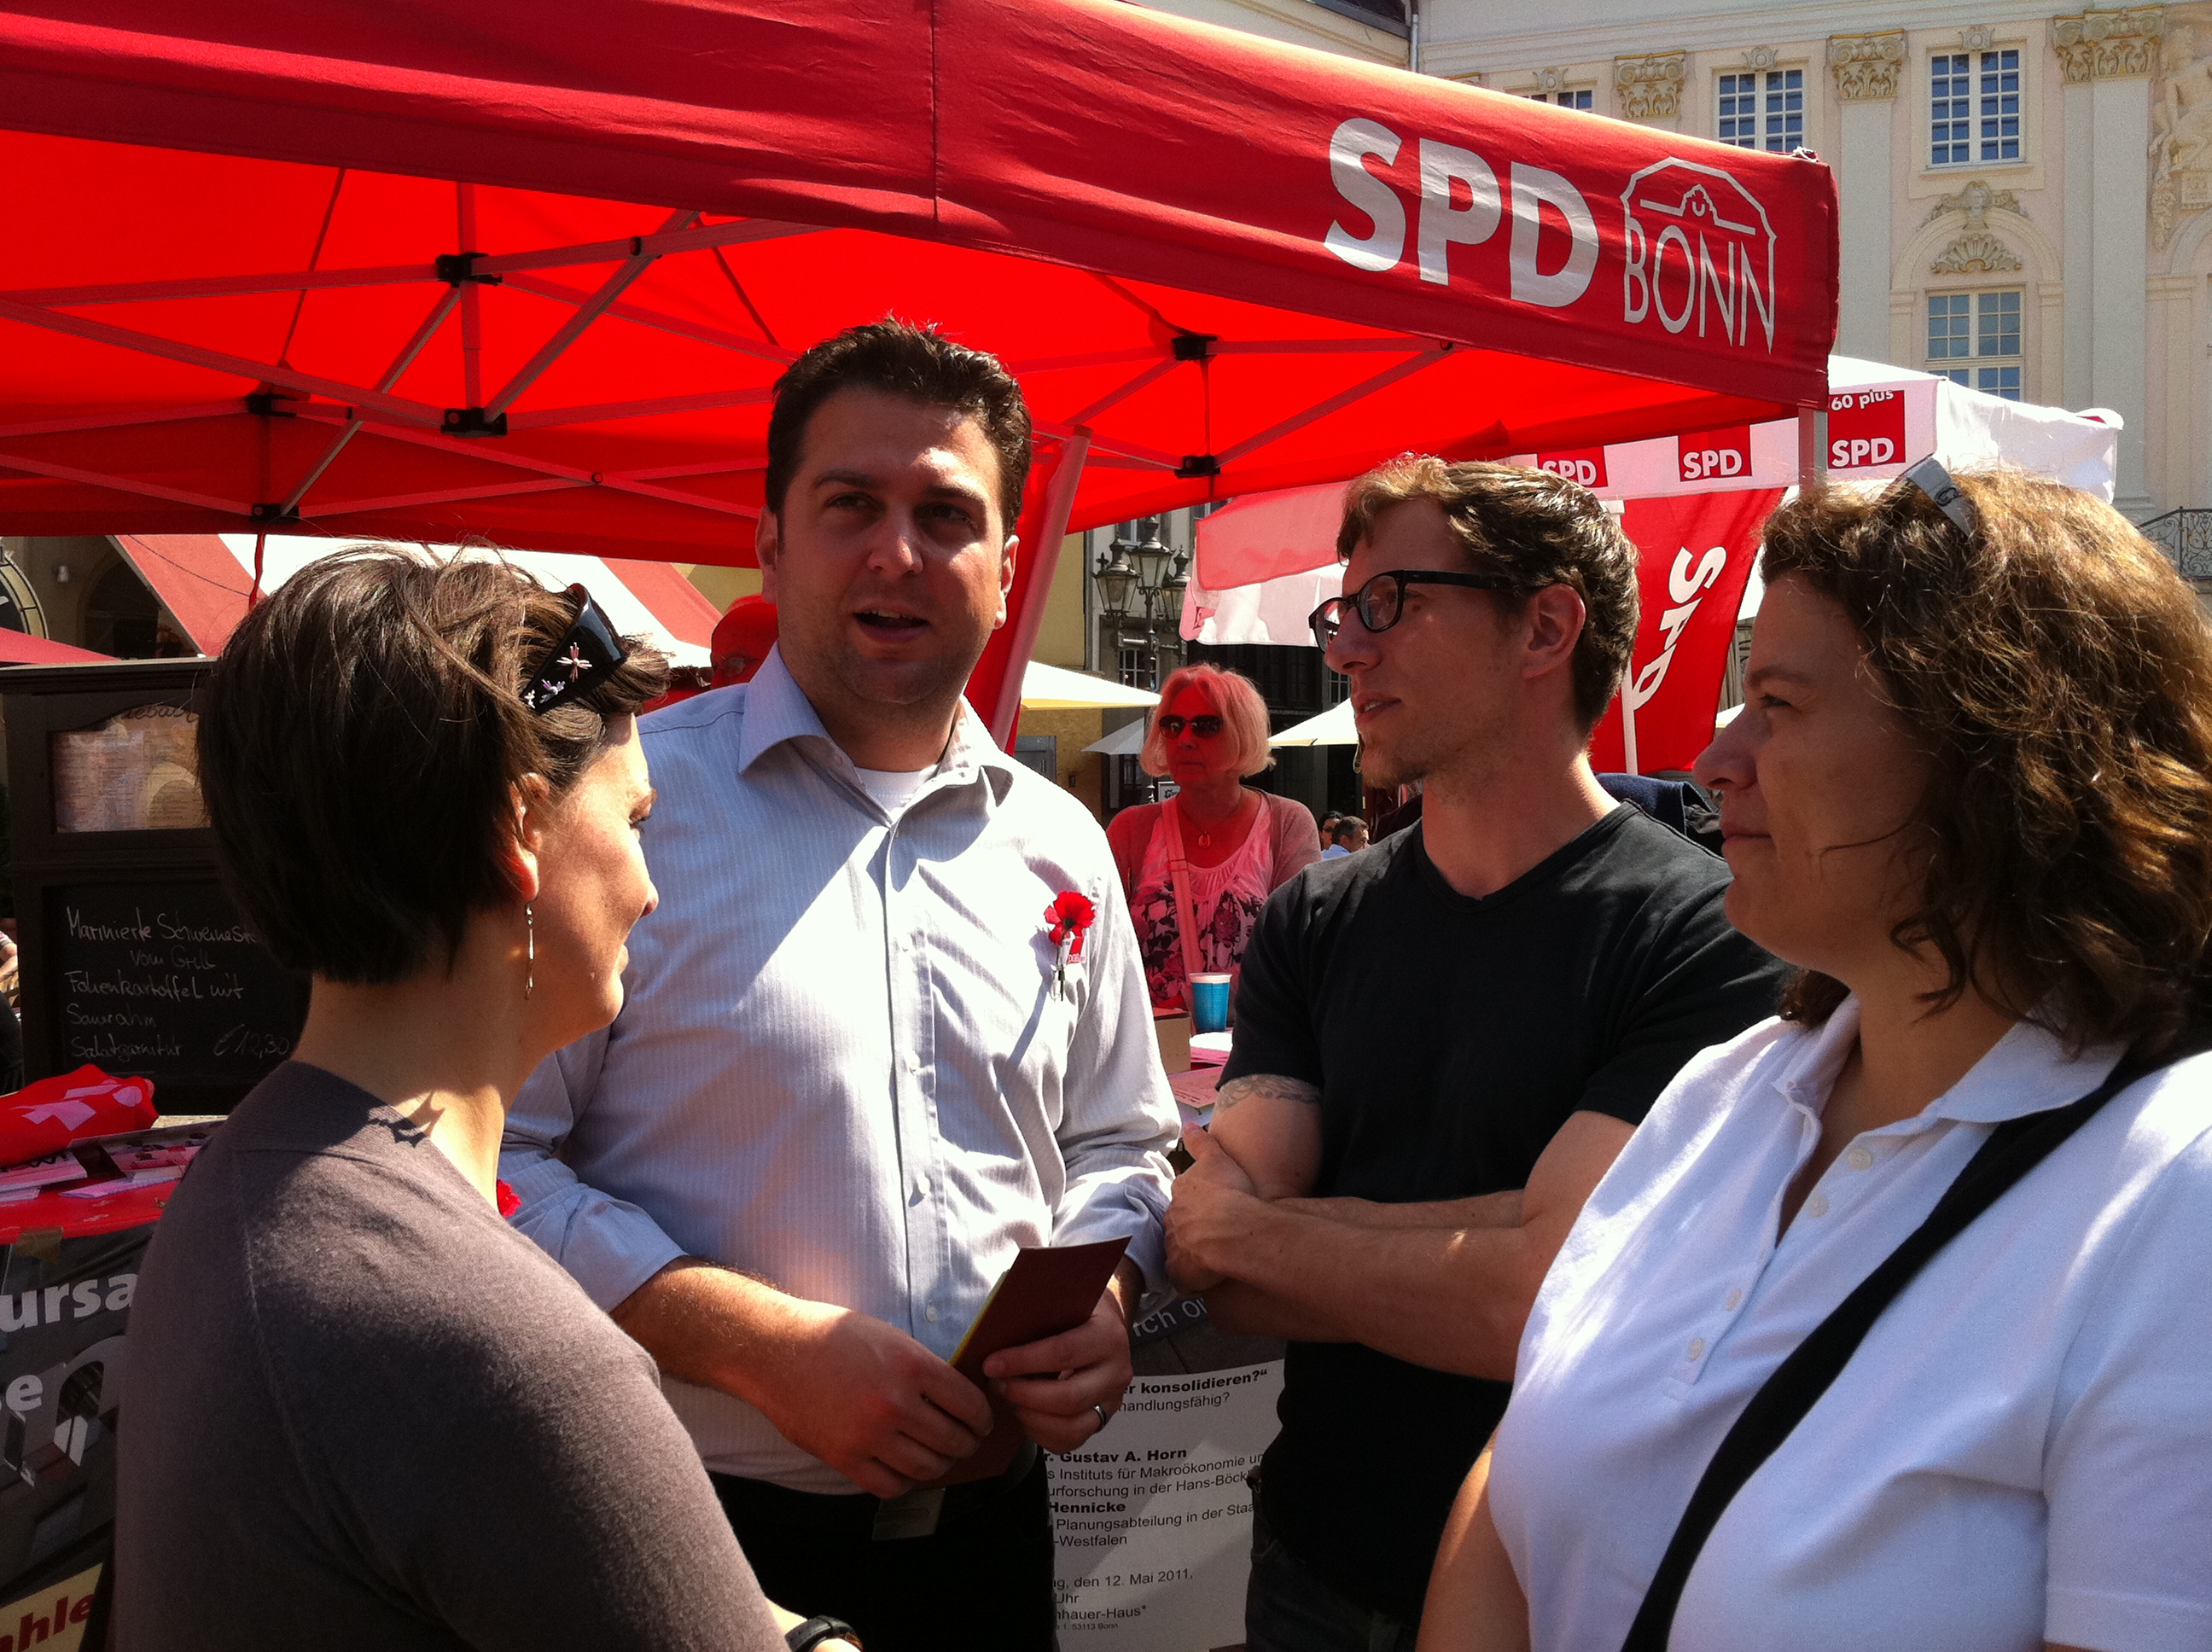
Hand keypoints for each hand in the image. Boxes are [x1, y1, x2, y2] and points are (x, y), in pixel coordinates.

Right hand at [742, 1299, 994, 1498]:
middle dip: (967, 1444)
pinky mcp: (844, 1457)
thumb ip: (924, 1369)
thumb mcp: (890, 1338)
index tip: (983, 1423)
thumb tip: (956, 1399)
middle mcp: (895, 1403)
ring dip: (939, 1465)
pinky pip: (889, 1485)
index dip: (983, 1418)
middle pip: (952, 1441)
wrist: (777, 1350)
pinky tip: (905, 1468)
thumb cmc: (833, 1337)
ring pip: (925, 1467)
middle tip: (966, 1442)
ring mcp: (869, 1434)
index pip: (969, 1404)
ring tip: (938, 1457)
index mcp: (912, 1366)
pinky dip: (904, 1482)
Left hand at [982, 1272, 1136, 1454]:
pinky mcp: (1101, 1420)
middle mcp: (1117, 1371)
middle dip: (1023, 1394)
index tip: (990, 1364)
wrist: (1102, 1323)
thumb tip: (993, 1326)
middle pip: (1068, 1398)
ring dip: (1031, 1416)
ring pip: (1071, 1427)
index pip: (1063, 1353)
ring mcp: (1112, 1400)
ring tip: (1010, 1397)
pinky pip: (1069, 1442)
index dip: (1023, 1361)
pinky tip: (1024, 1411)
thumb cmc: (1072, 1310)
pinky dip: (1040, 1432)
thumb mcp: (1060, 1299)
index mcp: (1108, 1335)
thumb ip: (1035, 1311)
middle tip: (997, 1384)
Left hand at [1165, 1126, 1269, 1291]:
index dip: (1197, 1203)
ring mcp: (1174, 1246)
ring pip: (1179, 1248)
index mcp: (1181, 1193)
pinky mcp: (1179, 1271)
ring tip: (1210, 1255)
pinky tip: (1202, 1277)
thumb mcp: (1218, 1157)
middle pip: (1179, 1222)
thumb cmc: (1230, 1192)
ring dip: (1190, 1251)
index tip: (1210, 1207)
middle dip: (1191, 1227)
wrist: (1233, 1229)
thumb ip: (1201, 1142)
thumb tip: (1188, 1124)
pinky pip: (1180, 1275)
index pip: (1183, 1197)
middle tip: (1212, 1231)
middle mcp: (1172, 1218)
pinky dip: (1188, 1276)